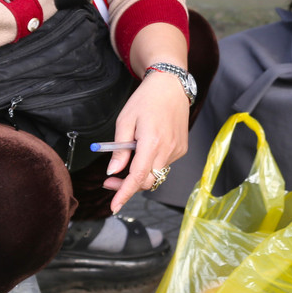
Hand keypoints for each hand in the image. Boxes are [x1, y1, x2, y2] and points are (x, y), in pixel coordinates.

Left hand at [104, 69, 189, 212]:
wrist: (171, 86)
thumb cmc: (146, 100)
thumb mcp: (125, 121)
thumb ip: (119, 149)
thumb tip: (113, 172)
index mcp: (152, 141)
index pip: (138, 177)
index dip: (124, 193)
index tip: (114, 206)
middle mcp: (168, 149)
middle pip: (147, 181)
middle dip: (128, 186)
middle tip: (110, 180)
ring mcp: (177, 150)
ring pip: (155, 174)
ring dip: (140, 173)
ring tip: (129, 154)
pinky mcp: (181, 149)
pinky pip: (163, 164)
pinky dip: (151, 163)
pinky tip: (146, 147)